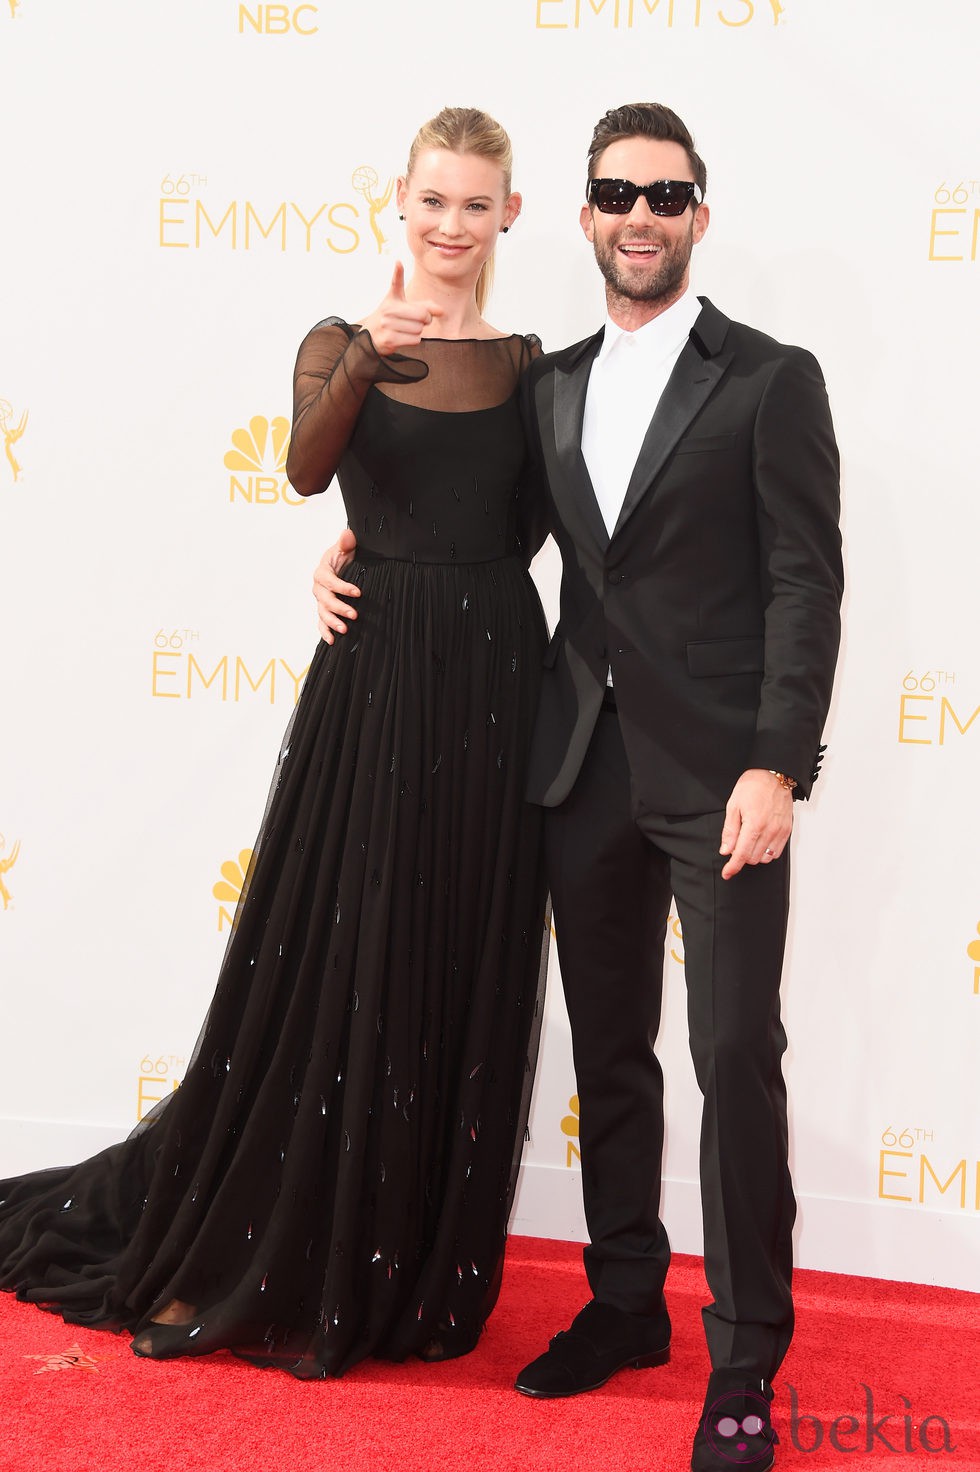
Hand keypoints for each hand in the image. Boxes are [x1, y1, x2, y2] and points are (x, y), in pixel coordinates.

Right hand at [313, 529, 359, 643]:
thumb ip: (346, 542)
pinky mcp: (324, 609)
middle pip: (325, 600)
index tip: (358, 592)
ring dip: (332, 622)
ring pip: (323, 613)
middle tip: (355, 615)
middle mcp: (319, 588)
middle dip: (339, 608)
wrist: (341, 563)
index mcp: (322, 572)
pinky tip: (332, 641)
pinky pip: (321, 622)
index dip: (342, 587)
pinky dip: (325, 632)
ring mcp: (320, 600)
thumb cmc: (343, 555)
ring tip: (345, 630)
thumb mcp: (345, 546)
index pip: (330, 581)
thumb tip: (347, 535)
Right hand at [359, 261, 442, 355]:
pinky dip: (413, 340)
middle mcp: (388, 310)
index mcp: (392, 298)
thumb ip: (425, 306)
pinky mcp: (389, 339)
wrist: (370, 336)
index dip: (399, 273)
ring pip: (419, 329)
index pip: (396, 284)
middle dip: (425, 320)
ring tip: (406, 329)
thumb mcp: (404, 306)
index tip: (398, 262)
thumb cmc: (392, 318)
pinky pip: (415, 340)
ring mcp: (387, 325)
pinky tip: (403, 337)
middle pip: (422, 315)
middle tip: (416, 320)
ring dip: (417, 332)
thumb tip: (442, 311)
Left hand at [719, 769, 793, 879]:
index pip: (741, 855)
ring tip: (749, 841)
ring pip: (765, 857)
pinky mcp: (787, 830)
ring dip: (754, 855)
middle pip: (752, 858)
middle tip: (736, 844)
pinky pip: (777, 851)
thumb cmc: (753, 786)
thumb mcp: (734, 805)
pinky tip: (760, 842)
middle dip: (741, 856)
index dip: (733, 867)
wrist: (775, 774)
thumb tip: (726, 850)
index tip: (727, 874)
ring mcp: (780, 831)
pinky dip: (767, 852)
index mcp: (754, 825)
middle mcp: (769, 831)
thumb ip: (730, 830)